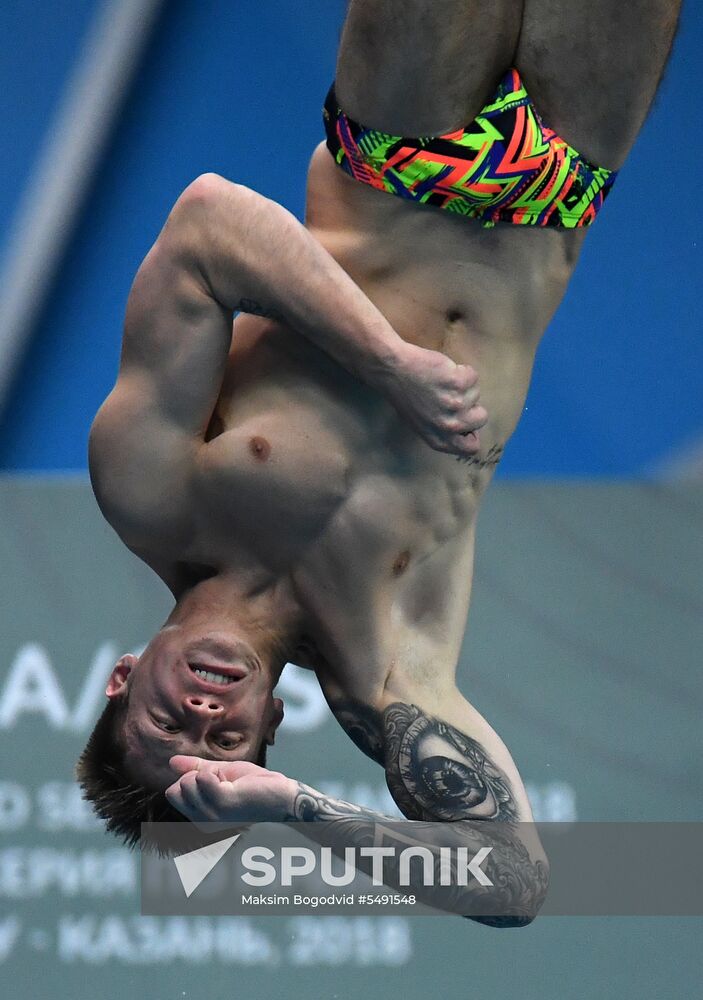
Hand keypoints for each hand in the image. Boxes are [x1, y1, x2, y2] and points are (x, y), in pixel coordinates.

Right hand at [165, 755, 296, 822]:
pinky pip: (202, 778)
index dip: (191, 778)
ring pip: (186, 783)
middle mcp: (203, 820)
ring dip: (209, 773)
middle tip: (223, 781)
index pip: (173, 793)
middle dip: (195, 776)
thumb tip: (172, 761)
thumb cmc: (256, 786)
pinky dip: (214, 772)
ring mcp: (212, 815)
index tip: (216, 780)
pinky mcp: (223, 804)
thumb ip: (197, 769)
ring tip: (230, 783)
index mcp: (201, 816)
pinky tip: (232, 782)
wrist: (282, 796)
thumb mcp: (221, 773)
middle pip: (175, 790)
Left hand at [377, 341, 487, 456]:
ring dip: (463, 385)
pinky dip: (462, 370)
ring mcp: (455, 405)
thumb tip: (468, 430)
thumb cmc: (404, 394)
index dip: (472, 431)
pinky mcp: (458, 384)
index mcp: (438, 440)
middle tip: (454, 396)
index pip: (471, 448)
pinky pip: (473, 377)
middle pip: (481, 418)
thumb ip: (444, 430)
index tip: (465, 419)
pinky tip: (444, 371)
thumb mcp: (421, 424)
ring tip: (441, 382)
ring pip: (476, 394)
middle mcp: (449, 426)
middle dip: (472, 405)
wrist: (392, 370)